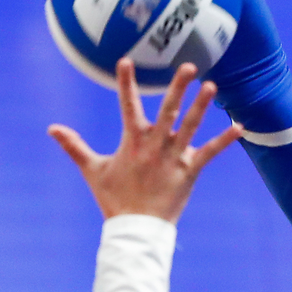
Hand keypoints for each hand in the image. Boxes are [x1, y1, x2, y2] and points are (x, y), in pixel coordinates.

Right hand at [49, 59, 241, 223]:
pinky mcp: (189, 172)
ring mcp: (174, 158)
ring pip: (190, 126)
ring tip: (211, 86)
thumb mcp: (93, 170)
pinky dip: (224, 140)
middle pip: (167, 110)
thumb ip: (74, 146)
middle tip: (188, 66)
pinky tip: (239, 126)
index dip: (126, 83)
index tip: (125, 61)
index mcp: (132, 141)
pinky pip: (209, 153)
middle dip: (177, 88)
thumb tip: (51, 128)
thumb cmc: (114, 199)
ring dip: (201, 106)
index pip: (127, 105)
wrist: (136, 230)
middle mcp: (155, 145)